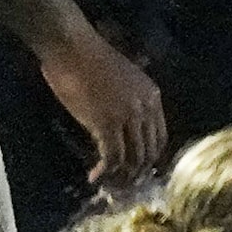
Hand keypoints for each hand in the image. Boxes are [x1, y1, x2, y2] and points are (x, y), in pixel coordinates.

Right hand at [42, 26, 166, 183]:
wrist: (72, 47)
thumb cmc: (89, 57)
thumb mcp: (123, 77)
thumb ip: (130, 100)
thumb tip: (124, 126)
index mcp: (152, 95)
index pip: (160, 138)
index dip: (148, 158)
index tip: (135, 170)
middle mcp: (146, 108)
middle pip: (148, 152)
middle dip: (135, 173)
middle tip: (120, 184)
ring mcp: (128, 117)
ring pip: (132, 159)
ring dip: (120, 176)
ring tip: (107, 184)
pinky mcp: (107, 124)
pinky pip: (112, 157)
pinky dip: (104, 172)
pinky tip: (94, 176)